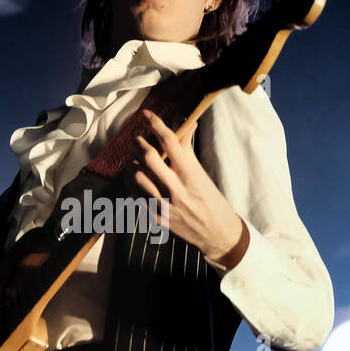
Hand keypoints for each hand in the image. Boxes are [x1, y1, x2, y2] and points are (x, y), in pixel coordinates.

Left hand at [127, 110, 246, 262]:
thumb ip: (189, 151)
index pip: (170, 142)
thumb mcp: (203, 174)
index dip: (156, 124)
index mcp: (191, 174)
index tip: (146, 115)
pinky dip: (132, 186)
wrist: (218, 235)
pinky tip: (135, 181)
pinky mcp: (157, 219)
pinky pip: (136, 198)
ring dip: (131, 165)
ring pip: (137, 177)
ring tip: (133, 161)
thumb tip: (187, 125)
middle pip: (148, 157)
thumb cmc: (213, 202)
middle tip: (136, 140)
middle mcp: (176, 188)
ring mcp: (165, 205)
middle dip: (138, 143)